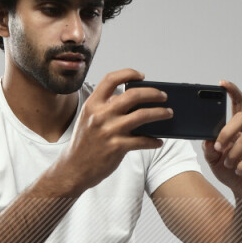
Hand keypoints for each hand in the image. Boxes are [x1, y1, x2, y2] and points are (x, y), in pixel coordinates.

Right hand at [58, 68, 172, 192]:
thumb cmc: (84, 143)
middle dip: (153, 93)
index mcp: (92, 104)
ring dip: (160, 113)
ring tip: (168, 113)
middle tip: (163, 96)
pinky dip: (153, 140)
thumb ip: (105, 107)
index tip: (141, 76)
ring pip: (143, 115)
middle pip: (133, 95)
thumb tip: (131, 99)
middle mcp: (100, 115)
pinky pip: (142, 140)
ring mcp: (109, 131)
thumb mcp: (87, 119)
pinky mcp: (117, 147)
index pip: (111, 79)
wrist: (73, 169)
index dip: (128, 73)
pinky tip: (158, 141)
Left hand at [202, 80, 241, 199]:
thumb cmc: (231, 172)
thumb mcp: (213, 160)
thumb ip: (209, 148)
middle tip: (218, 147)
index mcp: (240, 128)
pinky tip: (238, 170)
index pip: (239, 104)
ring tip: (228, 164)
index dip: (232, 92)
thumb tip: (207, 139)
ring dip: (232, 153)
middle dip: (226, 132)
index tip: (221, 83)